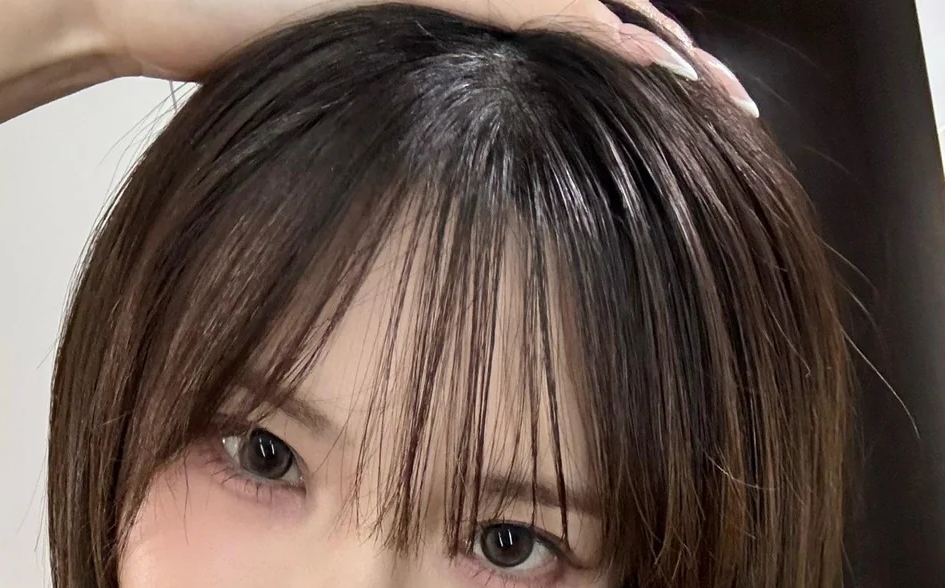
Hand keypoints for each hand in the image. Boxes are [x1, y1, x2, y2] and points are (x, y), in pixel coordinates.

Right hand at [92, 0, 756, 116]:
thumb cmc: (219, 50)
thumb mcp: (322, 105)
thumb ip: (377, 132)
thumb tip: (391, 200)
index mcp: (443, 23)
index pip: (561, 39)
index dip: (630, 73)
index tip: (684, 127)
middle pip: (596, 18)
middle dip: (670, 65)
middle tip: (735, 112)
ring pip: (585, 5)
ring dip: (658, 51)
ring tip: (724, 98)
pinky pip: (534, 4)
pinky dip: (603, 32)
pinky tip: (661, 66)